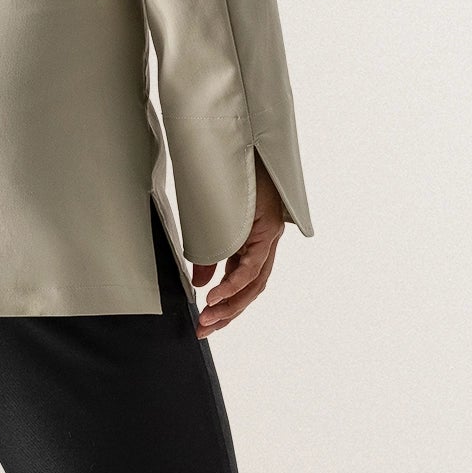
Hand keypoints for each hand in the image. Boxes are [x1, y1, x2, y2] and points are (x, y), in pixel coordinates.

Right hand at [189, 152, 285, 338]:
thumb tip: (202, 282)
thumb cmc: (229, 178)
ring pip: (255, 283)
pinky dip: (235, 284)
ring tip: (208, 316)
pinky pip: (253, 265)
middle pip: (251, 290)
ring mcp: (269, 235)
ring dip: (230, 304)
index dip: (226, 306)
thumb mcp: (212, 222)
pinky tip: (217, 295)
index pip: (242, 283)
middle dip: (227, 313)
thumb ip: (210, 254)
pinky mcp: (268, 228)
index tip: (205, 322)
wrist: (240, 143)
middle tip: (204, 328)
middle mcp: (265, 242)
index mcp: (252, 241)